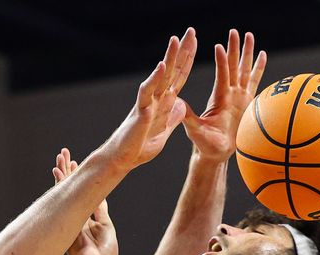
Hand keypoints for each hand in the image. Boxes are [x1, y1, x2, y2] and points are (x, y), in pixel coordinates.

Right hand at [54, 148, 116, 254]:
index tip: (76, 164)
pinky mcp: (64, 219)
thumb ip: (100, 211)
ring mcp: (68, 215)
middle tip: (64, 153)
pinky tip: (57, 172)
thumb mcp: (106, 227)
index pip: (82, 191)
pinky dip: (59, 184)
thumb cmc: (104, 253)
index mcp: (86, 216)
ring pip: (64, 189)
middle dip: (67, 170)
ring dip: (61, 172)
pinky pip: (61, 198)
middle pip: (70, 187)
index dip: (79, 178)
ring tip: (60, 156)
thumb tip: (100, 197)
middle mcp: (75, 212)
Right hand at [102, 28, 197, 169]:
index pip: (179, 76)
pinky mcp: (141, 112)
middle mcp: (157, 98)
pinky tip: (162, 66)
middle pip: (172, 70)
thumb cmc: (141, 146)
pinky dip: (155, 79)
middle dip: (182, 51)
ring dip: (169, 58)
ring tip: (176, 39)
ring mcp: (148, 103)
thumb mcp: (164, 130)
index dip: (187, 59)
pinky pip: (148, 92)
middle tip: (191, 30)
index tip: (195, 42)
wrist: (124, 159)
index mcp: (165, 102)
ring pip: (161, 76)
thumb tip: (181, 105)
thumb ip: (173, 117)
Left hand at [183, 29, 266, 161]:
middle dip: (235, 49)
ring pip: (245, 70)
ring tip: (249, 35)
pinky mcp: (247, 102)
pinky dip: (259, 68)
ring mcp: (238, 96)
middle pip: (234, 66)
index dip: (221, 61)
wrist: (216, 153)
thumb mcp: (195, 130)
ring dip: (247, 53)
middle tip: (235, 31)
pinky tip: (263, 54)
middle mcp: (229, 93)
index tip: (219, 46)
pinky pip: (255, 82)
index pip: (221, 75)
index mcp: (218, 98)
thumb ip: (188, 118)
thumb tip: (178, 104)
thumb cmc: (204, 144)